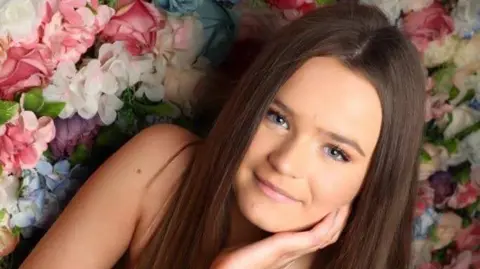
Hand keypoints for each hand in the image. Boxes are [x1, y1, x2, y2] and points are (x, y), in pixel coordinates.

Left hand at [211, 205, 349, 268]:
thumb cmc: (231, 261)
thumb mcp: (247, 241)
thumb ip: (257, 233)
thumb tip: (254, 219)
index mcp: (286, 249)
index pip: (315, 234)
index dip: (328, 219)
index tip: (333, 201)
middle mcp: (292, 252)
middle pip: (327, 234)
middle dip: (339, 217)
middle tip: (347, 197)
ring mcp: (291, 251)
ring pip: (326, 235)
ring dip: (338, 218)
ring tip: (346, 200)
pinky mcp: (285, 248)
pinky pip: (316, 235)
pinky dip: (328, 223)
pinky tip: (333, 210)